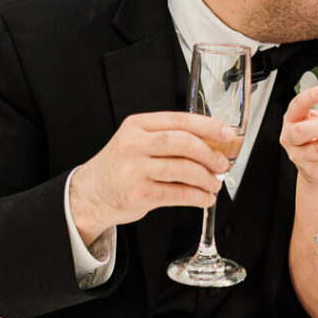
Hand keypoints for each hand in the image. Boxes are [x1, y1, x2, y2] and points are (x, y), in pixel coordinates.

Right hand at [70, 112, 235, 245]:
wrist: (89, 194)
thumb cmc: (120, 166)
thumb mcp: (136, 141)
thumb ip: (168, 138)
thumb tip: (212, 143)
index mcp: (137, 125)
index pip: (180, 120)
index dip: (208, 126)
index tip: (227, 133)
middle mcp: (134, 144)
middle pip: (183, 142)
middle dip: (210, 153)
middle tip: (222, 163)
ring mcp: (135, 169)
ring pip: (183, 169)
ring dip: (206, 178)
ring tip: (214, 183)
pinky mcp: (139, 194)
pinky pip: (178, 193)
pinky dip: (197, 196)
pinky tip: (204, 197)